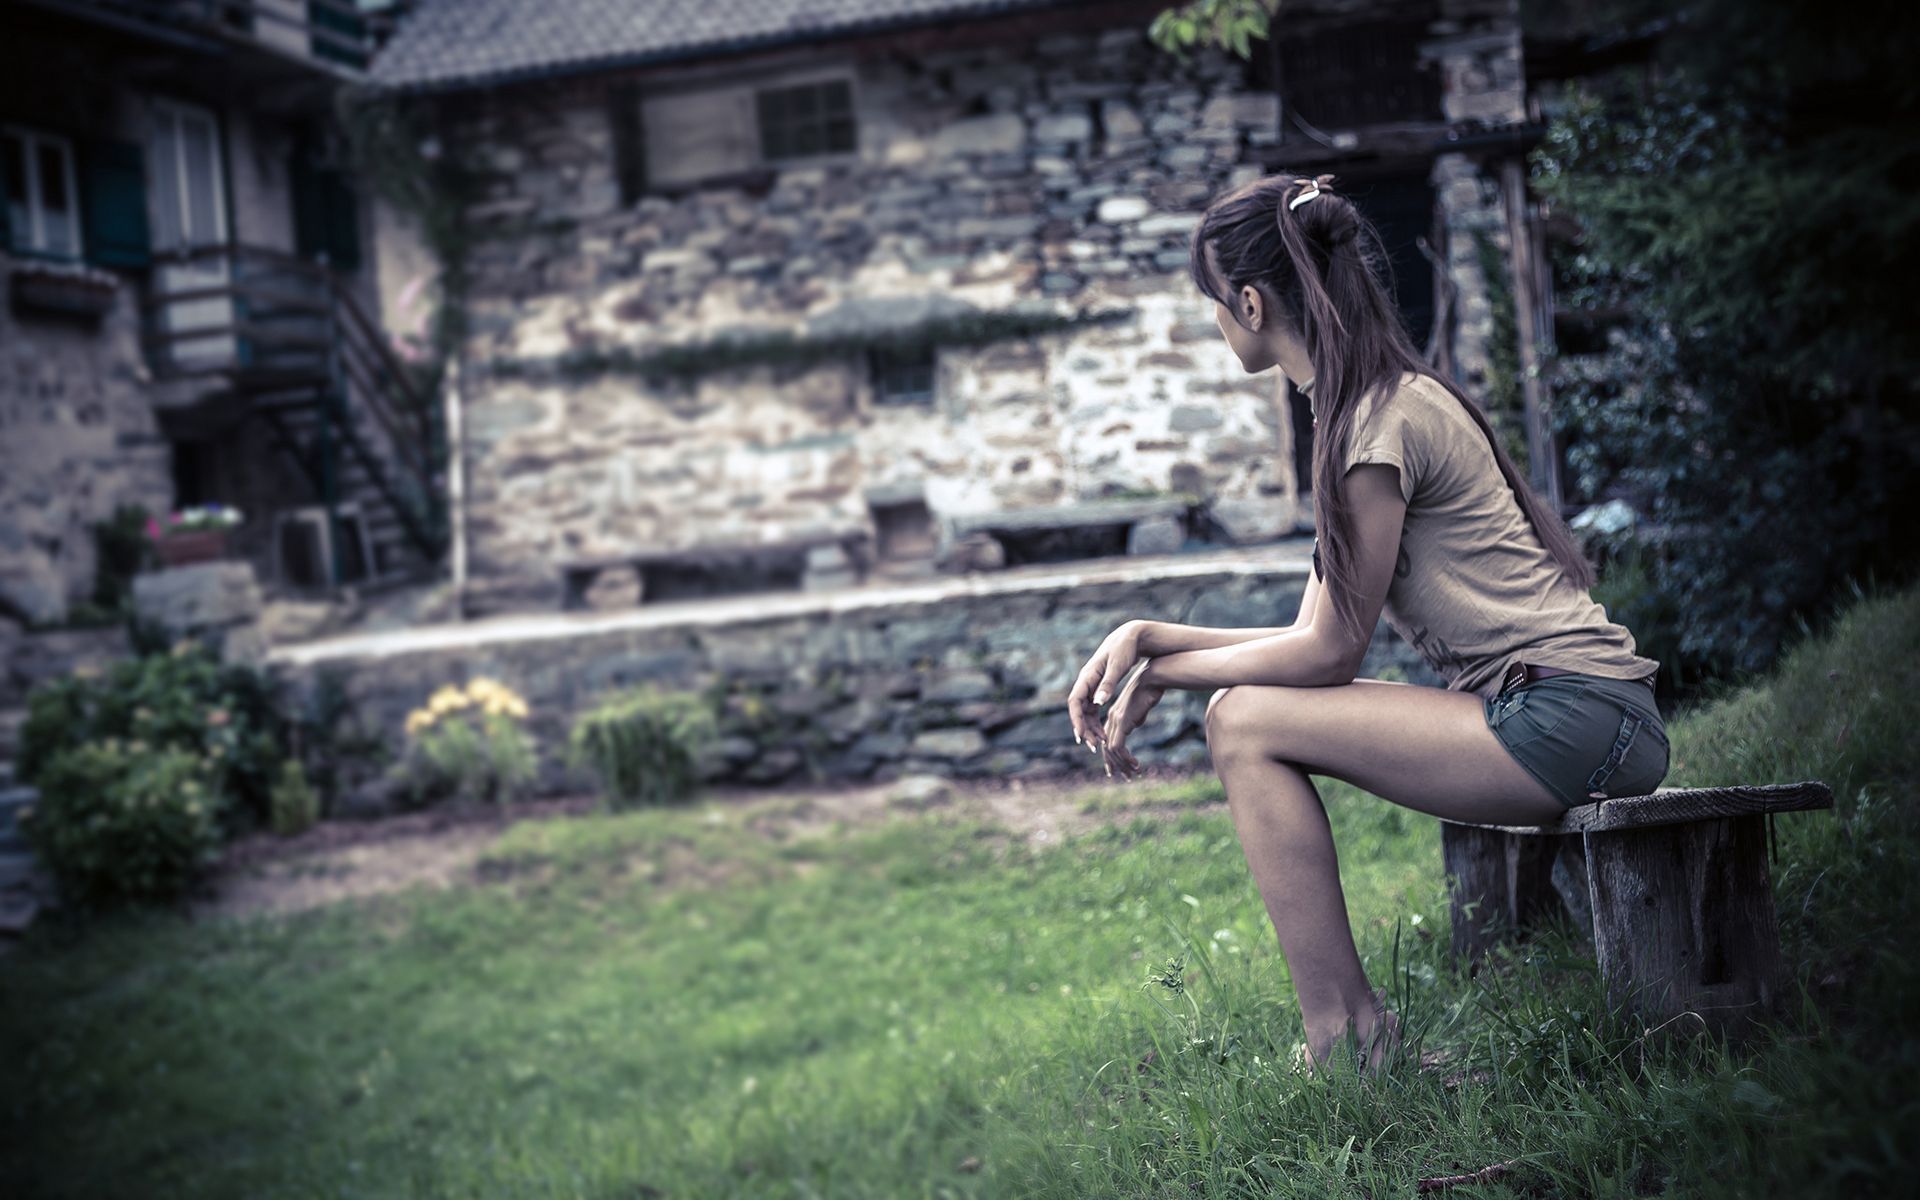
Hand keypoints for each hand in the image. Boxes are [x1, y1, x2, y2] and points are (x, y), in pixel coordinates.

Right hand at [1067, 620, 1146, 752]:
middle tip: (1094, 746)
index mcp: (1087, 675)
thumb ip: (1108, 684)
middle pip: (1079, 710)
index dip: (1076, 719)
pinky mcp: (1100, 688)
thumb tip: (1098, 703)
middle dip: (1084, 729)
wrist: (1132, 637)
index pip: (1074, 701)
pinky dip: (1097, 721)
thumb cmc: (1125, 648)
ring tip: (1100, 744)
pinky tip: (1104, 733)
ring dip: (1091, 728)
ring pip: (1086, 712)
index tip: (1081, 736)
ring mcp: (1092, 686)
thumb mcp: (1118, 666)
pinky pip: (1094, 709)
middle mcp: (1086, 682)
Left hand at [1101, 663, 1165, 780]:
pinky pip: (1118, 746)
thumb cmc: (1151, 690)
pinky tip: (1137, 765)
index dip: (1111, 756)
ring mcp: (1116, 720)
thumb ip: (1135, 716)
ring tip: (1133, 774)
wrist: (1154, 678)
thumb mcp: (1141, 706)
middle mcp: (1112, 718)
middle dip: (1115, 765)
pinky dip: (1126, 759)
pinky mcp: (1123, 722)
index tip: (1118, 768)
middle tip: (1125, 777)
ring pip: (1112, 750)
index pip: (1107, 740)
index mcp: (1115, 715)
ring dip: (1122, 765)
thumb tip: (1136, 722)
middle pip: (1107, 748)